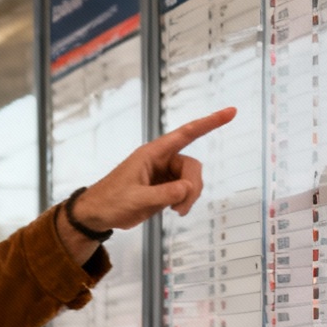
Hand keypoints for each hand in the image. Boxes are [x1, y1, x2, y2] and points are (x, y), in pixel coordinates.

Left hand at [62, 107, 237, 253]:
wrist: (96, 215)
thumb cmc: (110, 201)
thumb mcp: (136, 199)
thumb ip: (163, 194)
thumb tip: (187, 189)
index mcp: (152, 154)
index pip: (186, 133)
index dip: (209, 122)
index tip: (231, 112)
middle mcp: (161, 161)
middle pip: (192, 166)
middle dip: (193, 186)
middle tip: (181, 207)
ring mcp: (163, 175)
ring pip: (191, 180)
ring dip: (189, 197)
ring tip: (176, 211)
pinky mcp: (164, 188)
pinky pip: (185, 191)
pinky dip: (184, 201)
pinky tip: (173, 210)